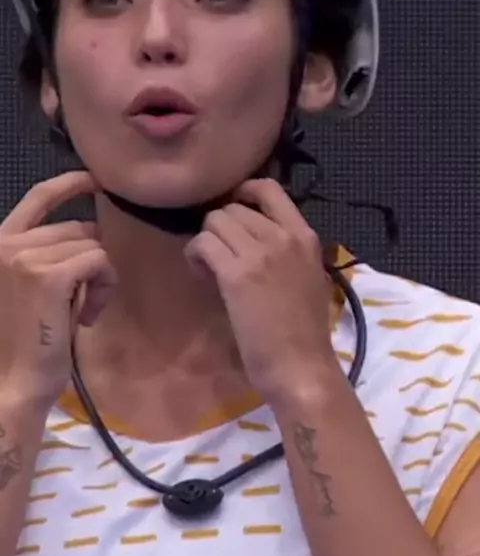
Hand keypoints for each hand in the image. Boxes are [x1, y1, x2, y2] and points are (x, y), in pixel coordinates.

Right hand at [0, 171, 116, 407]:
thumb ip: (47, 256)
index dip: (69, 183)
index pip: (38, 197)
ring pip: (92, 247)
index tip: (95, 181)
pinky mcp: (49, 276)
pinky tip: (87, 316)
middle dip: (92, 261)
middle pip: (77, 229)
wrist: (11, 385)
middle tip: (84, 301)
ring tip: (82, 312)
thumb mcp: (30, 288)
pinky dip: (103, 287)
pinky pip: (98, 262)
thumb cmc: (24, 343)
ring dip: (99, 279)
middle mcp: (7, 243)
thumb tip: (89, 233)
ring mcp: (25, 256)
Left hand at [184, 178, 335, 401]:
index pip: (270, 189)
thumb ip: (284, 252)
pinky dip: (195, 256)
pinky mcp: (237, 274)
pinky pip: (203, 243)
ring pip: (215, 221)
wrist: (301, 367)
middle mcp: (284, 236)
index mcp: (305, 236)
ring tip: (210, 268)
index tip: (232, 214)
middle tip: (219, 257)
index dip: (243, 192)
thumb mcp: (306, 278)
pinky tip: (202, 275)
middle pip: (233, 208)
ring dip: (206, 241)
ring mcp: (261, 253)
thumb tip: (249, 239)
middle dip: (220, 228)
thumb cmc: (304, 333)